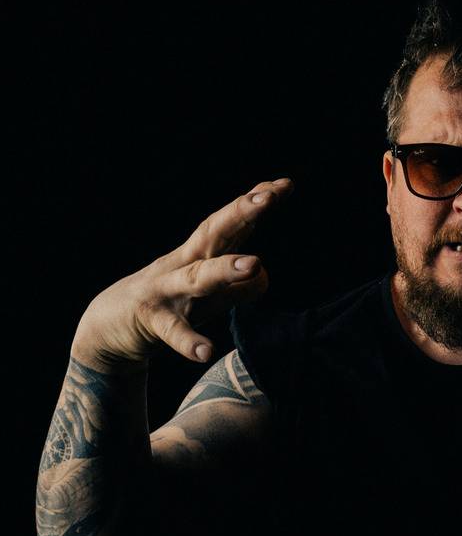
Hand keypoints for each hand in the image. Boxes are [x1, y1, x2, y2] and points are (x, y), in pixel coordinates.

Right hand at [72, 178, 292, 370]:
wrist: (104, 331)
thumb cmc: (162, 309)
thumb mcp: (202, 298)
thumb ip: (234, 288)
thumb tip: (265, 277)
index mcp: (196, 257)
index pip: (228, 225)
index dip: (254, 205)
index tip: (284, 184)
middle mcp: (181, 267)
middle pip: (214, 234)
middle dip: (241, 213)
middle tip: (270, 196)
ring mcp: (165, 292)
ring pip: (197, 277)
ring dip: (225, 269)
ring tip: (254, 264)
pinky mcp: (150, 322)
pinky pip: (172, 331)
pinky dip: (188, 341)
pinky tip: (206, 351)